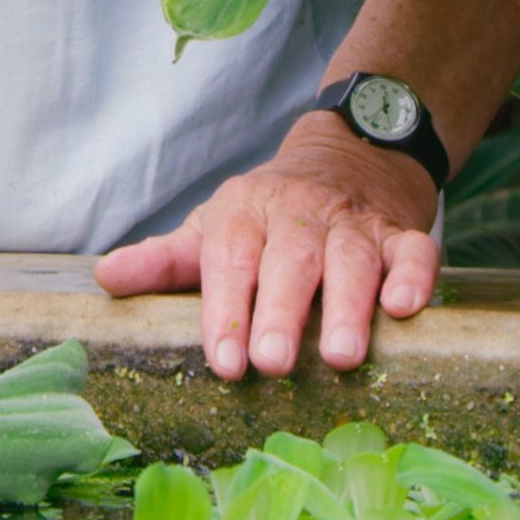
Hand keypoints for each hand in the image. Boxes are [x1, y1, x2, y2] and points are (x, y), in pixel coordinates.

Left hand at [92, 111, 441, 378]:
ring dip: (348, 306)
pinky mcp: (402, 232)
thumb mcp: (214, 229)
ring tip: (340, 356)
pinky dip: (414, 277)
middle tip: (274, 363)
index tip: (224, 361)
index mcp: (244, 213)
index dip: (226, 311)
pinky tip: (405, 308)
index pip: (229, 259)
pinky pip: (414, 251)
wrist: (348, 155)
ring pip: (352, 259)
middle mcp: (299, 215)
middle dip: (281, 312)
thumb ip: (165, 261)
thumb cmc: (269, 216)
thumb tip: (105, 279)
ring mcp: (353, 223)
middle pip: (289, 261)